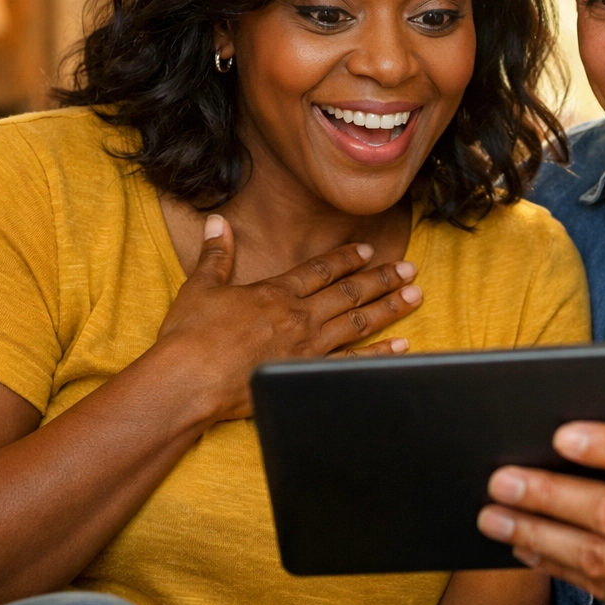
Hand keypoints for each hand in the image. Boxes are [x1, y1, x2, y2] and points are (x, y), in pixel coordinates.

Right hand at [156, 214, 422, 422]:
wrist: (188, 381)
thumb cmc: (189, 338)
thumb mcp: (200, 287)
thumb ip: (216, 254)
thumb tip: (217, 222)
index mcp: (275, 293)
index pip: (320, 270)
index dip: (347, 258)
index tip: (369, 250)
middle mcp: (298, 316)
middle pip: (349, 292)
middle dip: (382, 279)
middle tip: (409, 270)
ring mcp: (308, 347)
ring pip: (358, 321)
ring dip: (390, 308)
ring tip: (415, 297)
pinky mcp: (307, 374)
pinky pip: (352, 362)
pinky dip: (379, 354)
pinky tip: (401, 346)